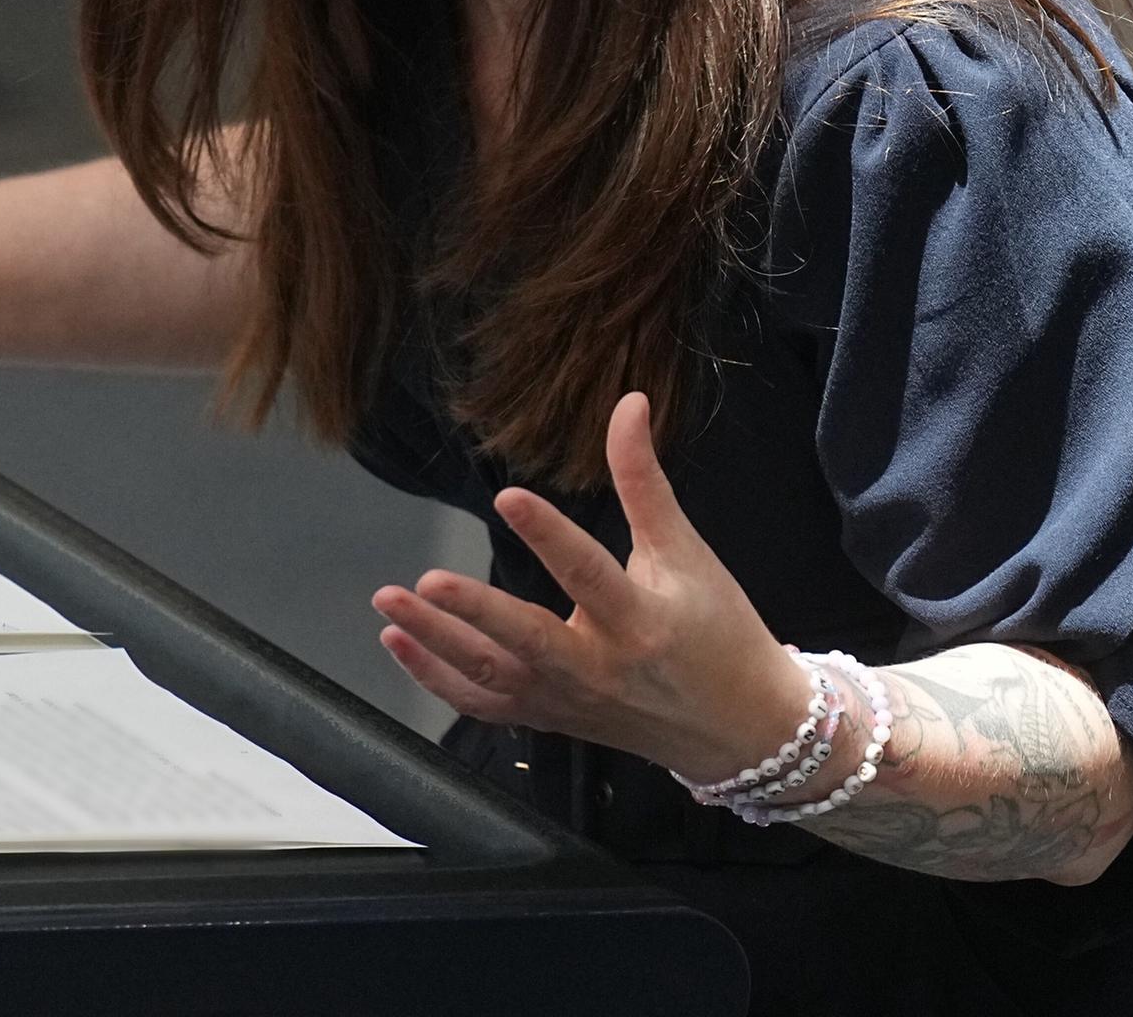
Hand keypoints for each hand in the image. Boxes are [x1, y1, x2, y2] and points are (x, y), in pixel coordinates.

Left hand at [371, 392, 811, 780]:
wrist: (743, 731)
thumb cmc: (719, 632)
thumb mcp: (687, 552)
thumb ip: (644, 479)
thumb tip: (628, 401)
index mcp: (641, 621)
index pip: (588, 573)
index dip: (549, 535)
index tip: (508, 497)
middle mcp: (599, 669)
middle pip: (528, 643)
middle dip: (474, 613)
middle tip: (425, 579)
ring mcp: (569, 703)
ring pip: (493, 679)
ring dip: (436, 645)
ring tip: (390, 604)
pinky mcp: (551, 721)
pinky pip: (486, 705)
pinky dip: (438, 679)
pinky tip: (399, 642)